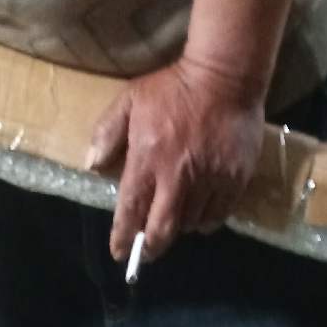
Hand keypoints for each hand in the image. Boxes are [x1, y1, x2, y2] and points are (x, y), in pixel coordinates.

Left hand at [88, 55, 265, 264]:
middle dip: (150, 247)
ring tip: (174, 219)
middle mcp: (178, 177)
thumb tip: (92, 165)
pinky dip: (206, 220)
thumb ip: (107, 132)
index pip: (131, 210)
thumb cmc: (173, 88)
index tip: (119, 251)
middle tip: (146, 251)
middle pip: (162, 230)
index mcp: (148, 159)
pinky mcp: (235, 180)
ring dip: (179, 227)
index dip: (122, 236)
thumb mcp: (130, 100)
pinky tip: (200, 211)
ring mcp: (209, 180)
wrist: (225, 75)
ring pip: (190, 224)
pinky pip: (217, 215)